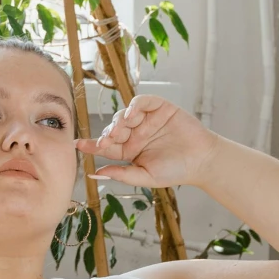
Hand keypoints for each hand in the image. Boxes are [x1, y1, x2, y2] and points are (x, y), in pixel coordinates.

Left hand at [78, 95, 214, 187]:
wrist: (202, 161)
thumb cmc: (175, 171)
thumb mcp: (145, 176)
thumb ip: (121, 175)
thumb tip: (95, 174)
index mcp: (129, 150)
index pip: (106, 146)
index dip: (90, 144)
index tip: (77, 145)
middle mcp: (136, 133)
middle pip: (113, 129)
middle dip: (107, 134)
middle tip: (106, 141)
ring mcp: (147, 119)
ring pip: (125, 114)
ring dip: (119, 121)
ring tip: (120, 131)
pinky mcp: (160, 108)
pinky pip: (143, 101)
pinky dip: (136, 105)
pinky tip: (133, 114)